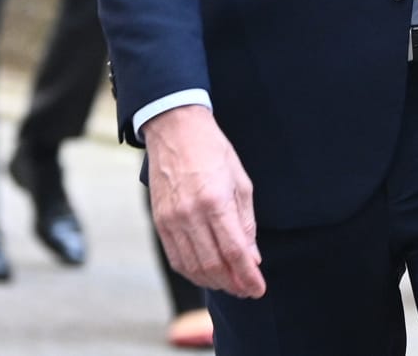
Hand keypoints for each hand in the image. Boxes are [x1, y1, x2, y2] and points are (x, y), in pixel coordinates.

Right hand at [143, 104, 265, 298]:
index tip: (258, 289)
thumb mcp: (240, 181)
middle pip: (213, 265)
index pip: (234, 252)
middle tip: (246, 289)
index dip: (248, 276)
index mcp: (215, 201)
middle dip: (233, 284)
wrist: (175, 129)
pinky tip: (206, 273)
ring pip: (193, 267)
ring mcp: (171, 219)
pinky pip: (175, 258)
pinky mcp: (159, 221)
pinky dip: (192, 272)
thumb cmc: (212, 151)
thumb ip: (246, 223)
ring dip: (213, 282)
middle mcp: (191, 214)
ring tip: (229, 284)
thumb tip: (252, 257)